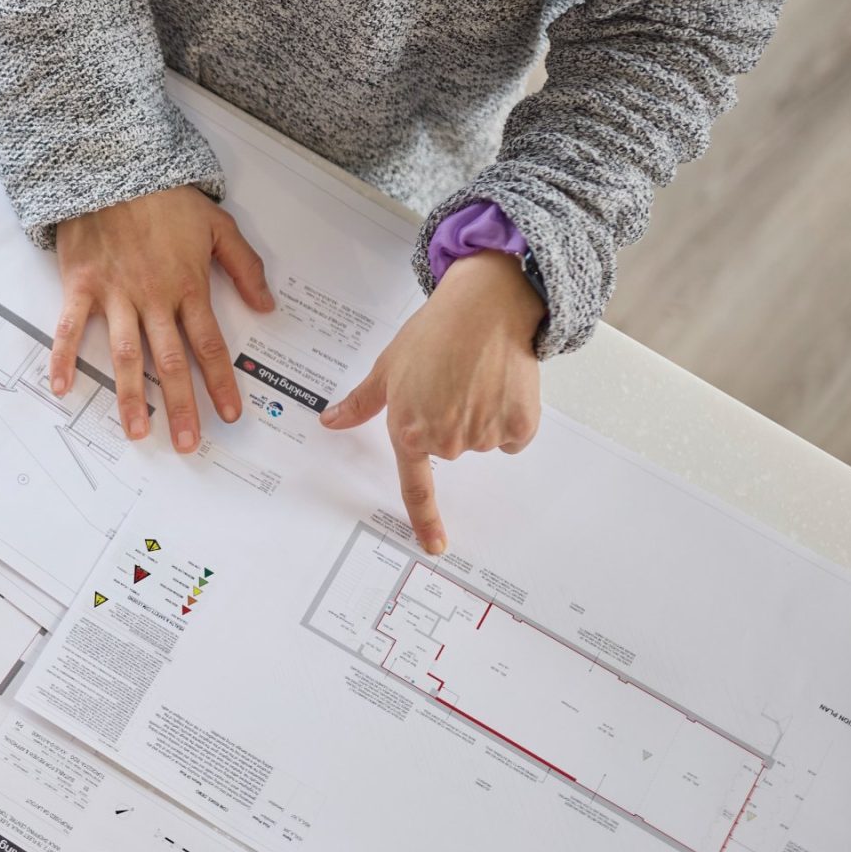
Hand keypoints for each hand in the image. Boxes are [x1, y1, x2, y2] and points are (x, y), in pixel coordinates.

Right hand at [51, 186, 275, 451]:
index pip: (210, 344)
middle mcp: (154, 297)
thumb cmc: (165, 196)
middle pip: (172, 361)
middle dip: (182, 406)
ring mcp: (116, 294)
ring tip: (138, 431)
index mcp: (188, 286)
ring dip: (132, 397)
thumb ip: (244, 266)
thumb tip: (268, 306)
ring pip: (128, 355)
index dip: (221, 383)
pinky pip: (71, 327)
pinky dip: (64, 357)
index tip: (230, 414)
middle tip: (187, 443)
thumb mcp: (217, 225)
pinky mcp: (82, 285)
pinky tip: (61, 388)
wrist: (114, 165)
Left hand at [321, 250, 544, 553]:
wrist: (485, 306)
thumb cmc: (434, 332)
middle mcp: (446, 440)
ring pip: (481, 441)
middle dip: (448, 421)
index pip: (416, 488)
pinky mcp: (519, 426)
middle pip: (449, 450)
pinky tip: (500, 384)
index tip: (433, 545)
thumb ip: (361, 403)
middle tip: (449, 384)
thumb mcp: (387, 368)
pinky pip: (512, 436)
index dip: (425, 520)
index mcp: (410, 430)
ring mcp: (484, 435)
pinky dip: (510, 416)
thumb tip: (331, 421)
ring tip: (475, 376)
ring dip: (480, 416)